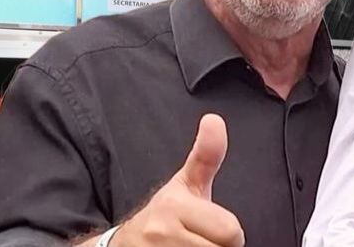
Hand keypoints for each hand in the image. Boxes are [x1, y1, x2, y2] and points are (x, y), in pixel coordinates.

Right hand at [107, 114, 244, 246]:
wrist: (122, 244)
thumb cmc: (166, 213)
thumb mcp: (186, 184)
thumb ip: (207, 156)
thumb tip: (214, 119)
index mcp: (175, 206)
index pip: (231, 232)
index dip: (231, 236)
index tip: (215, 230)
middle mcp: (161, 233)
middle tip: (203, 241)